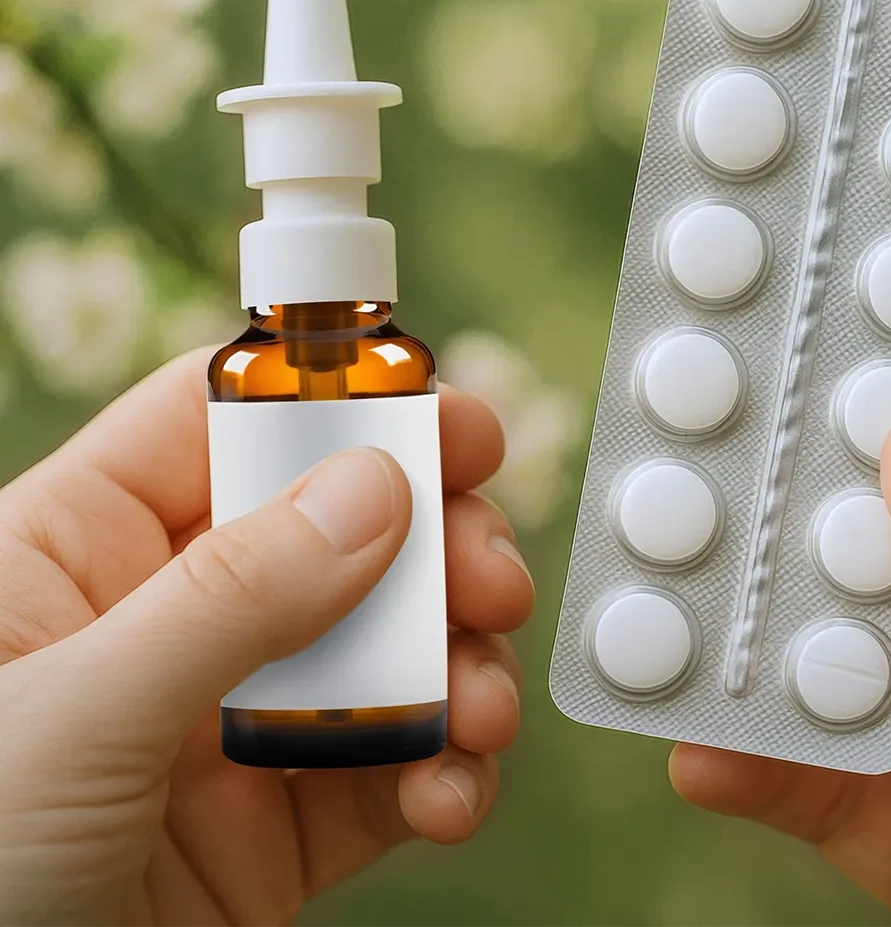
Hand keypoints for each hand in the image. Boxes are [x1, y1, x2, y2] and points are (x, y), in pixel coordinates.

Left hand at [0, 351, 534, 926]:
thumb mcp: (70, 720)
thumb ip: (229, 599)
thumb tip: (372, 489)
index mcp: (77, 553)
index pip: (218, 424)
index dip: (332, 398)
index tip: (440, 415)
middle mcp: (166, 622)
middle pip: (335, 525)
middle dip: (434, 543)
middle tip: (487, 574)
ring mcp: (231, 723)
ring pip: (386, 643)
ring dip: (459, 662)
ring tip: (480, 706)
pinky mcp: (280, 825)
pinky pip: (392, 767)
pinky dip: (444, 769)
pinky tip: (448, 791)